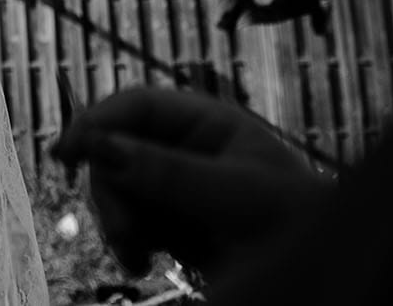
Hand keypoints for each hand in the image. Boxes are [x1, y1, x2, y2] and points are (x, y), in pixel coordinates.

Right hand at [51, 87, 329, 280]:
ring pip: (117, 189)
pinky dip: (126, 242)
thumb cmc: (298, 233)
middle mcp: (189, 151)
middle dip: (111, 188)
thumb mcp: (236, 199)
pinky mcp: (173, 227)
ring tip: (140, 255)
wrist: (327, 285)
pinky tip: (141, 261)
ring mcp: (178, 191)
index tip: (65, 152)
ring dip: (118, 220)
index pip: (139, 107)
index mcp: (213, 125)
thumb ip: (170, 174)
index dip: (98, 121)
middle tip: (126, 232)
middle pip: (117, 149)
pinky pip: (128, 222)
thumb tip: (102, 147)